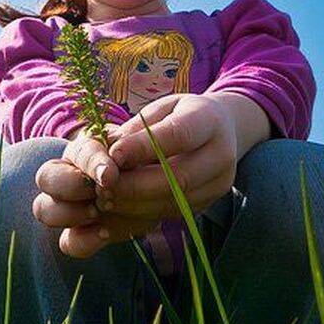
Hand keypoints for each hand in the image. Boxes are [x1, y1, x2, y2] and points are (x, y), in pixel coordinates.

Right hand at [30, 128, 161, 253]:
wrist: (161, 189)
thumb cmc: (150, 163)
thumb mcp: (147, 149)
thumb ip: (133, 148)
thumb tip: (117, 158)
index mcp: (85, 149)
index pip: (77, 152)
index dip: (91, 164)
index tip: (110, 175)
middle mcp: (69, 176)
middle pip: (45, 178)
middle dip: (70, 186)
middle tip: (100, 194)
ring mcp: (70, 206)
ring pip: (44, 209)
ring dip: (70, 212)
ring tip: (97, 212)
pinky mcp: (82, 234)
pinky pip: (68, 242)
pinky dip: (83, 240)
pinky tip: (105, 233)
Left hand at [41, 93, 269, 257]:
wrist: (220, 131)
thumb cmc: (181, 115)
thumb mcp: (160, 109)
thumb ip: (137, 128)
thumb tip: (110, 151)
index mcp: (210, 120)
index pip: (177, 135)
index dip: (143, 147)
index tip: (112, 155)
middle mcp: (221, 154)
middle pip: (177, 177)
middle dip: (134, 186)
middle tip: (102, 187)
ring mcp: (219, 183)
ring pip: (174, 202)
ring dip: (135, 205)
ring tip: (105, 199)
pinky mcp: (208, 203)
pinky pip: (172, 213)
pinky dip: (142, 214)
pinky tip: (120, 209)